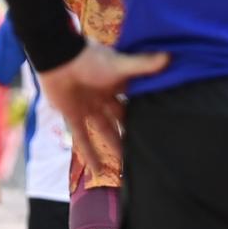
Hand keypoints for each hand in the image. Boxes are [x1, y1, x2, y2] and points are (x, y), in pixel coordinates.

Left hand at [36, 41, 170, 171]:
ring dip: (114, 148)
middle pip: (121, 119)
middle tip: (147, 151)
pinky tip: (97, 171)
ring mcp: (89, 107)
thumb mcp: (120, 63)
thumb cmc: (90, 58)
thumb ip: (143, 64)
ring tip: (127, 167)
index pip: (136, 102)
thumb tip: (169, 57)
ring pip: (105, 131)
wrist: (58, 57)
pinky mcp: (72, 115)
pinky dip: (89, 154)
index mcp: (118, 83)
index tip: (161, 127)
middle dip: (132, 133)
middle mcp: (105, 97)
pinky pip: (82, 138)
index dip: (146, 113)